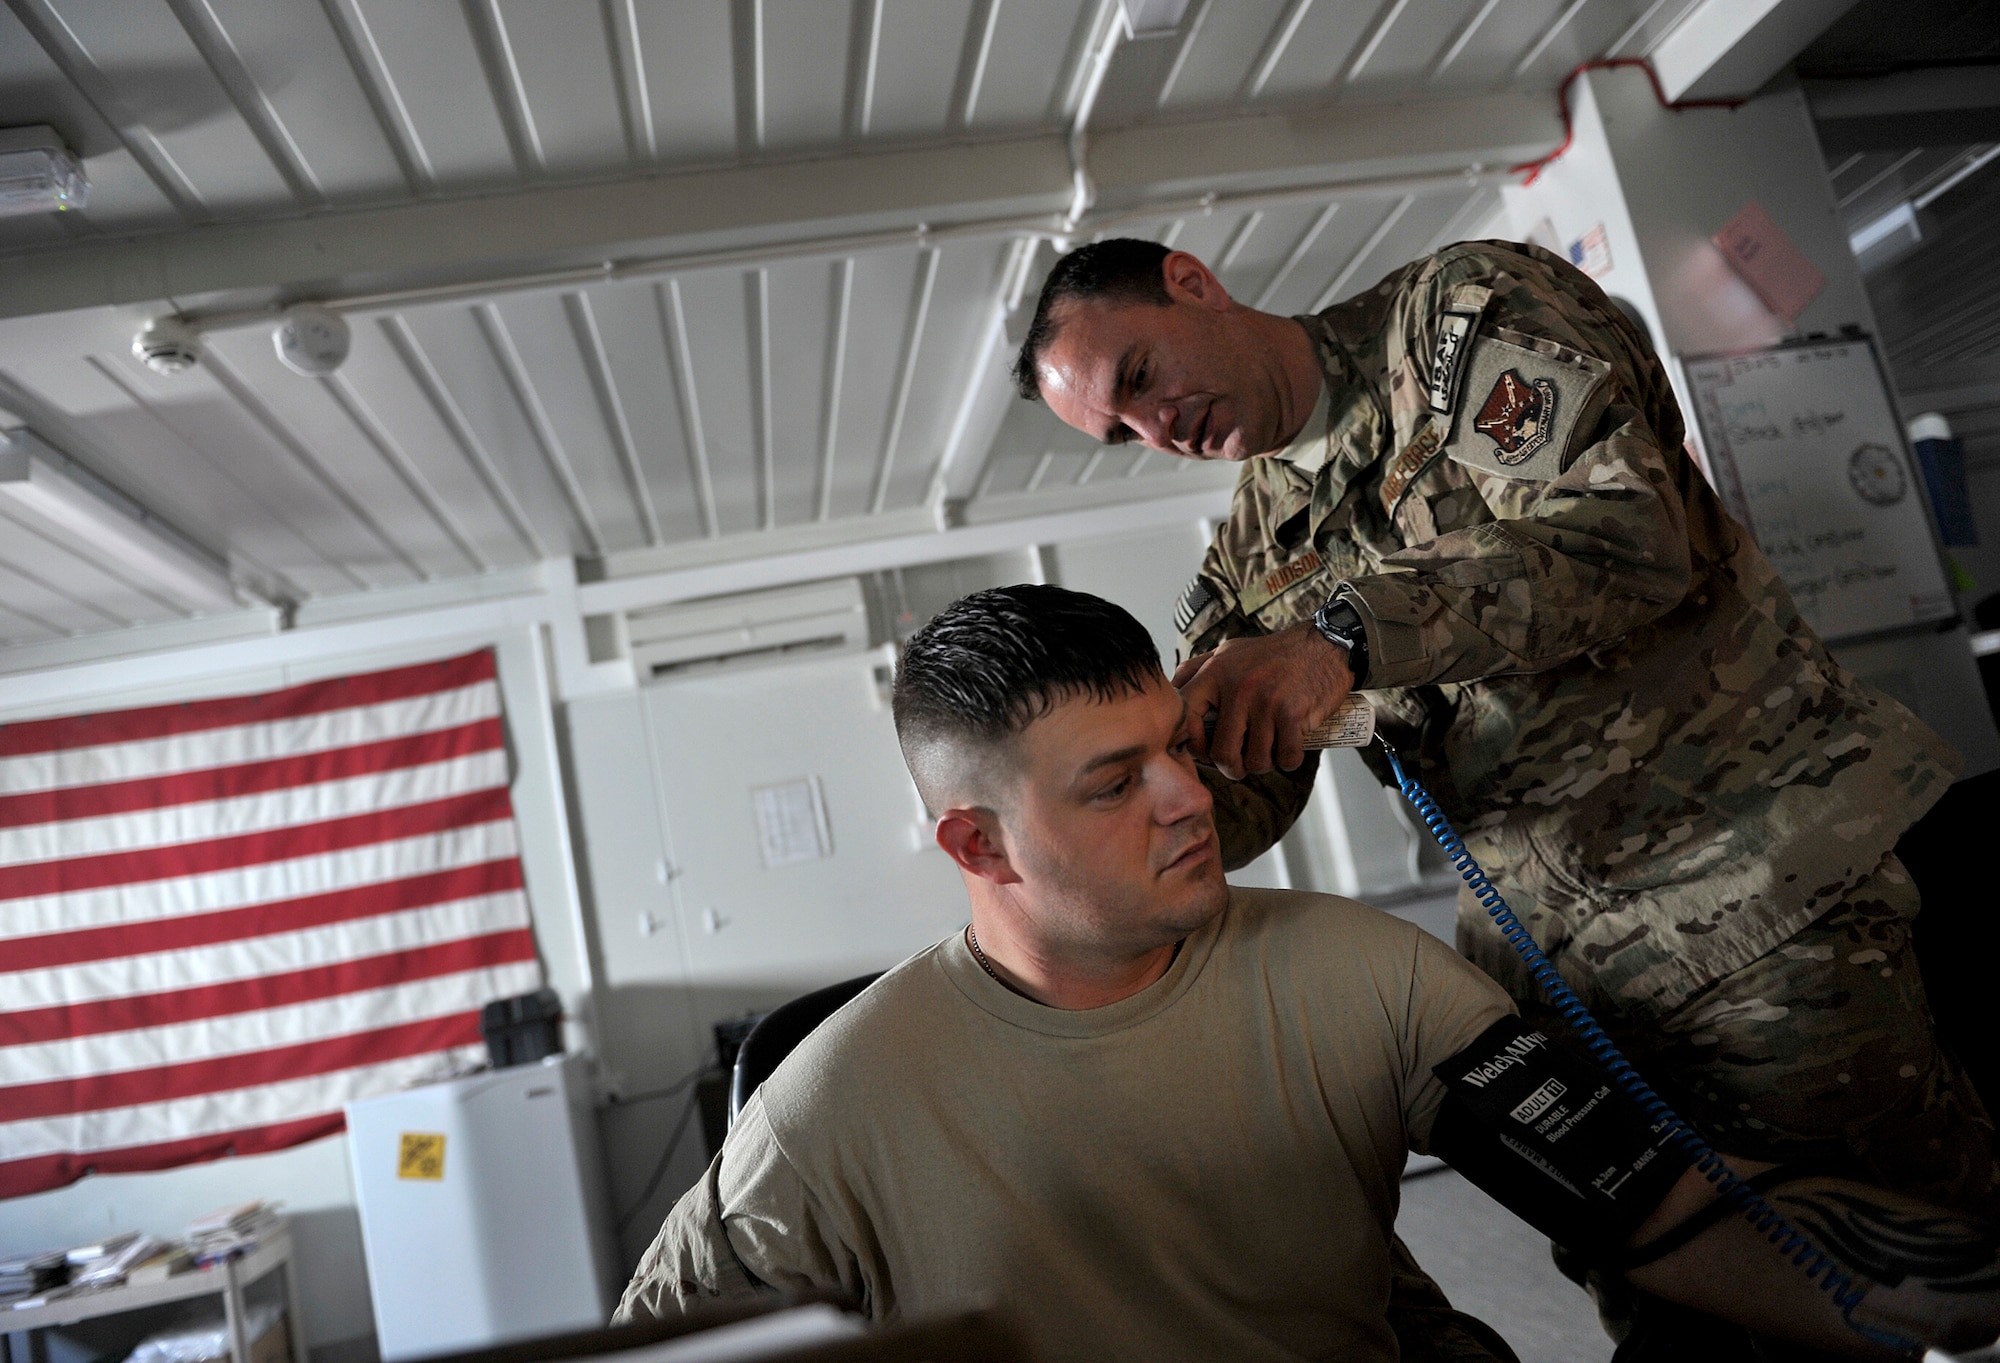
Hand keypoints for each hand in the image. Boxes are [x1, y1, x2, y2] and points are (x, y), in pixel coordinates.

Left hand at [1173, 623, 1353, 780]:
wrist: (1323, 644)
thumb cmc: (1273, 653)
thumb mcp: (1228, 652)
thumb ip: (1198, 670)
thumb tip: (1171, 693)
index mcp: (1216, 673)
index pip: (1187, 717)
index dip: (1193, 743)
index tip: (1205, 750)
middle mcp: (1238, 688)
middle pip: (1223, 752)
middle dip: (1232, 767)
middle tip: (1240, 766)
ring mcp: (1266, 702)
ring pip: (1255, 760)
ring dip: (1263, 764)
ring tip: (1268, 751)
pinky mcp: (1293, 714)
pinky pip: (1285, 757)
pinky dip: (1288, 760)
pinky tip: (1289, 748)